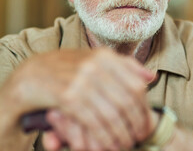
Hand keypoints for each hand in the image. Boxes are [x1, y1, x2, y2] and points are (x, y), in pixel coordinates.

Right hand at [4, 48, 156, 149]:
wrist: (33, 73)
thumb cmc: (70, 68)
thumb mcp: (98, 59)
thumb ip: (126, 66)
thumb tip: (152, 77)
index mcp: (106, 57)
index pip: (136, 86)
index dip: (144, 108)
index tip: (147, 123)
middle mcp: (95, 67)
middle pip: (126, 102)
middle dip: (135, 124)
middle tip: (138, 137)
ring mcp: (81, 81)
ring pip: (111, 114)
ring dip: (121, 134)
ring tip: (125, 144)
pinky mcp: (68, 97)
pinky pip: (93, 122)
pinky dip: (103, 137)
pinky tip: (108, 146)